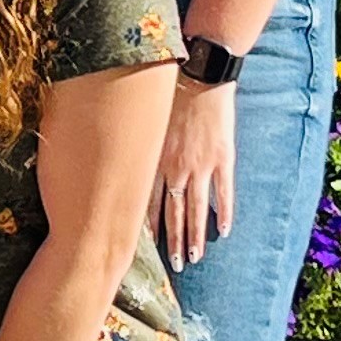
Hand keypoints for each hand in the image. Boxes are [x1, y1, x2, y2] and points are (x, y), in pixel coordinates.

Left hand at [153, 77, 236, 266]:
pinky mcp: (223, 158)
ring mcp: (201, 165)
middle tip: (173, 265)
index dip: (146, 227)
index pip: (146, 202)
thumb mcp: (143, 117)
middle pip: (171, 213)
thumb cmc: (166, 90)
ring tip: (193, 258)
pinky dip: (223, 214)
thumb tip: (117, 151)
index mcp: (153, 158)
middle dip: (171, 241)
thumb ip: (136, 140)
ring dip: (194, 236)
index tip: (142, 247)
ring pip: (196, 209)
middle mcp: (175, 167)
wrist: (198, 75)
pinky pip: (223, 193)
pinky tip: (223, 232)